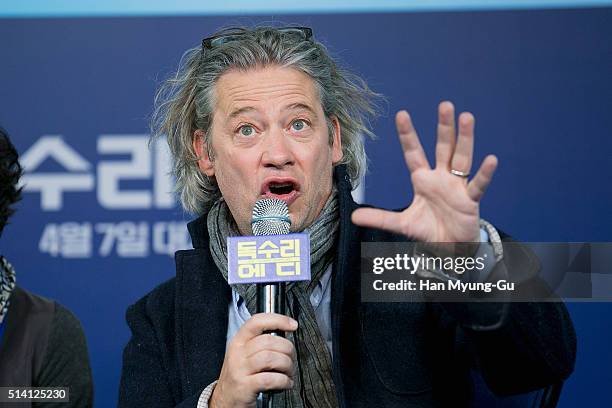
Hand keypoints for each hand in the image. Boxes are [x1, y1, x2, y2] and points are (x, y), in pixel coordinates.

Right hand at [210, 313, 297, 407]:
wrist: (224, 400)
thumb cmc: (240, 375)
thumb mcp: (244, 354)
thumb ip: (260, 342)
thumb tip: (285, 334)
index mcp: (238, 341)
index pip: (257, 321)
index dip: (278, 320)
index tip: (293, 325)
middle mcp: (237, 353)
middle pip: (269, 341)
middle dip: (288, 349)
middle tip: (292, 358)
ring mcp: (240, 370)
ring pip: (271, 358)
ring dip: (287, 366)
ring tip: (289, 372)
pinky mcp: (244, 386)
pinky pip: (270, 379)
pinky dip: (284, 381)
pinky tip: (286, 383)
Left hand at [351, 101, 496, 242]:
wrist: (449, 248)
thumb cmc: (428, 230)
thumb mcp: (401, 224)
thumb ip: (380, 218)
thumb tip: (354, 217)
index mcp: (422, 179)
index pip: (414, 152)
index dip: (407, 135)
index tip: (401, 114)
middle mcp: (441, 178)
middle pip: (443, 147)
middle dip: (444, 127)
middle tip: (445, 105)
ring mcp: (457, 187)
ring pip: (462, 158)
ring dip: (465, 139)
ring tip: (467, 118)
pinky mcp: (470, 200)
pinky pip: (478, 185)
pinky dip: (484, 174)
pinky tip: (490, 159)